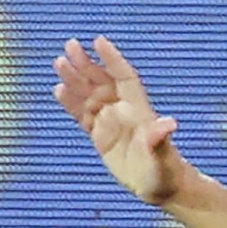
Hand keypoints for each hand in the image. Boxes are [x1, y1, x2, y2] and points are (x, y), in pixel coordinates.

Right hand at [51, 35, 189, 205]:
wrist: (160, 186)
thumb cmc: (165, 171)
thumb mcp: (162, 157)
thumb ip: (159, 140)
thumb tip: (168, 123)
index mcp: (138, 110)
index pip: (123, 77)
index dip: (111, 59)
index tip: (98, 41)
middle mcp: (123, 111)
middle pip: (101, 80)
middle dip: (86, 63)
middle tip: (70, 45)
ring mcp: (110, 122)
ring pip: (88, 94)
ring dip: (74, 78)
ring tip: (58, 62)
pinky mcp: (99, 135)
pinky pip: (81, 114)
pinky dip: (70, 102)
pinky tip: (59, 89)